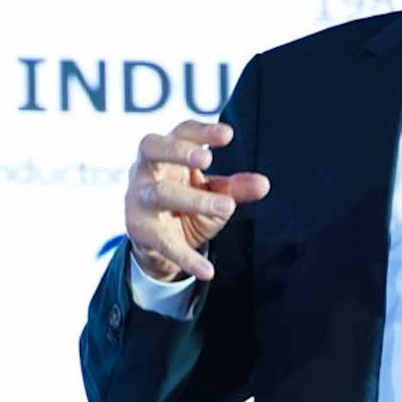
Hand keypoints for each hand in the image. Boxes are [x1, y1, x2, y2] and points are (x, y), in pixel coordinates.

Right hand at [126, 120, 270, 281]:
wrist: (157, 242)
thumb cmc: (187, 202)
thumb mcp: (215, 194)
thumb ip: (236, 188)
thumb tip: (263, 184)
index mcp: (168, 152)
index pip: (181, 131)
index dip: (202, 130)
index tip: (228, 135)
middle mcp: (147, 169)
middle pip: (152, 148)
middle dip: (178, 151)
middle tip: (208, 158)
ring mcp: (138, 198)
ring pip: (158, 193)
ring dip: (193, 200)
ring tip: (227, 208)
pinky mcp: (139, 231)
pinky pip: (163, 243)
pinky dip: (186, 257)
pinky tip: (208, 270)